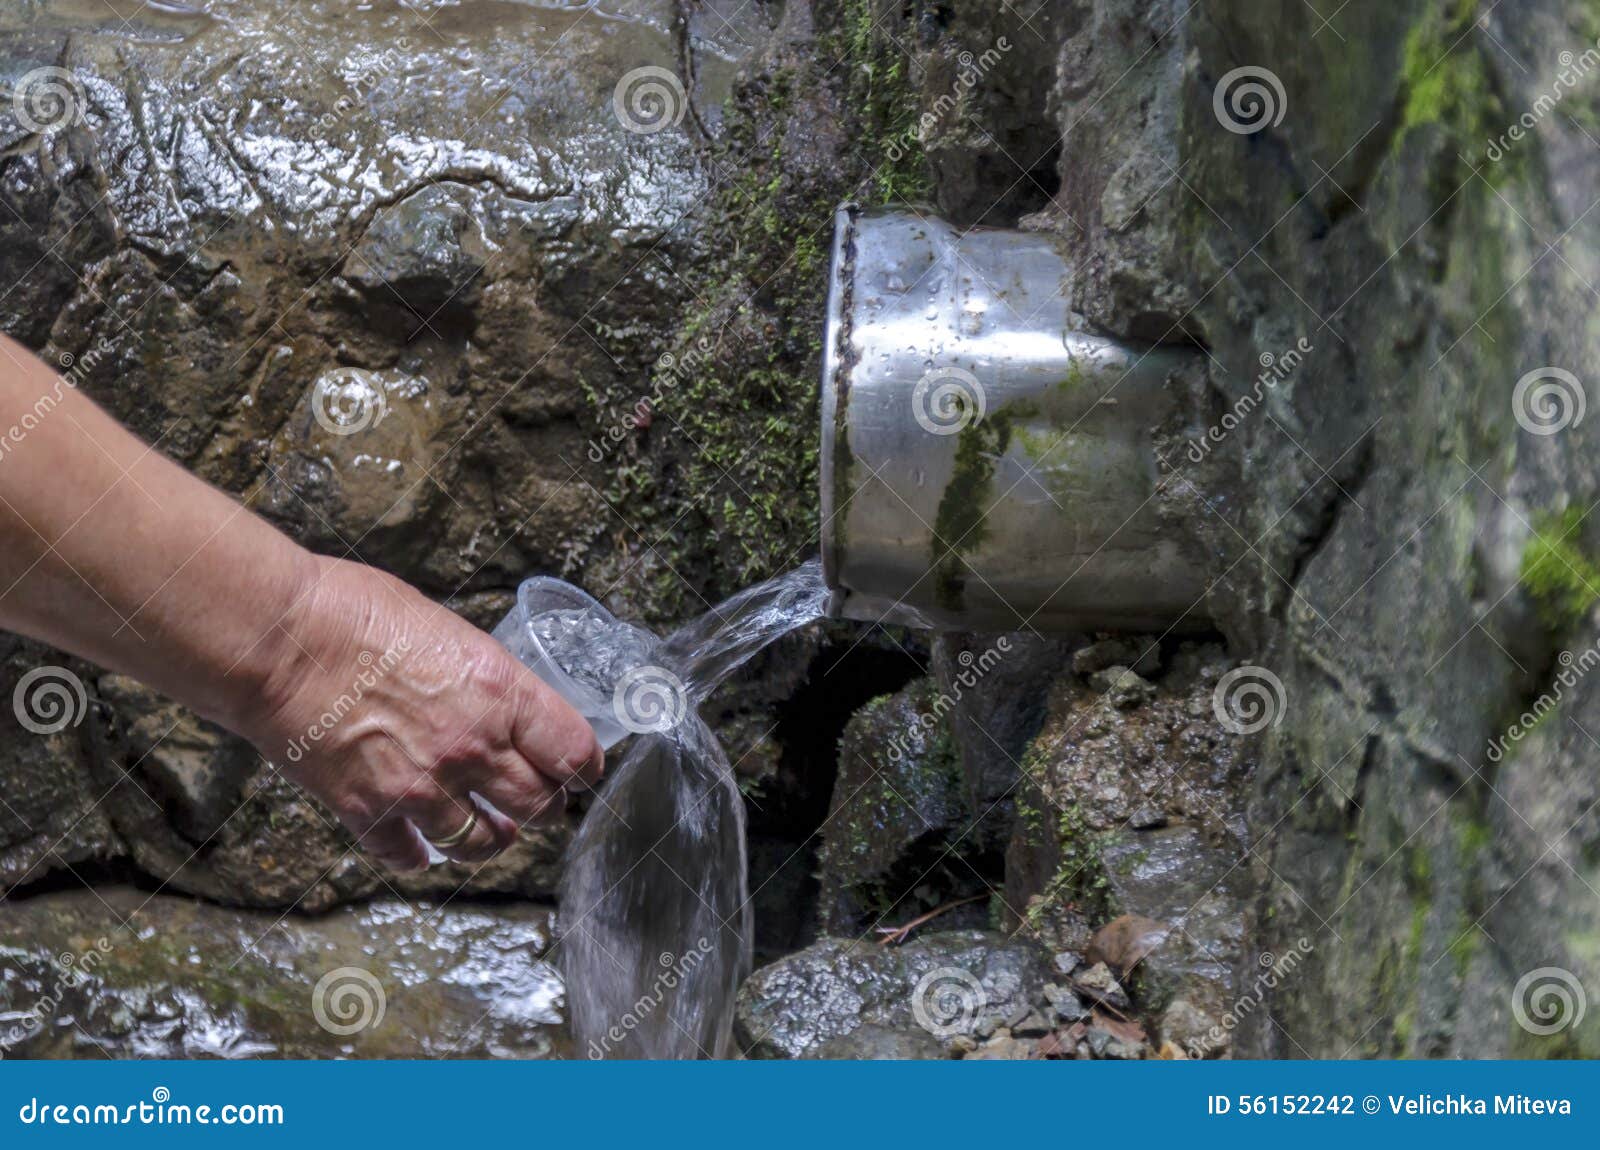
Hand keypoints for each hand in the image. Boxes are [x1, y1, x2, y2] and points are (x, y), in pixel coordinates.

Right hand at [237, 556, 603, 870]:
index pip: (574, 752)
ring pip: (483, 843)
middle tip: (539, 802)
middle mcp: (472, 748)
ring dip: (491, 840)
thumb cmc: (352, 612)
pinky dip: (419, 854)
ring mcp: (421, 787)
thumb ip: (481, 676)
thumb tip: (499, 698)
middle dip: (545, 806)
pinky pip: (411, 856)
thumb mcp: (447, 628)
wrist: (276, 639)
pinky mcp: (369, 812)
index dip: (584, 767)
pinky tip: (419, 844)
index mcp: (500, 693)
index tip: (581, 771)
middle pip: (540, 806)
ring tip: (490, 833)